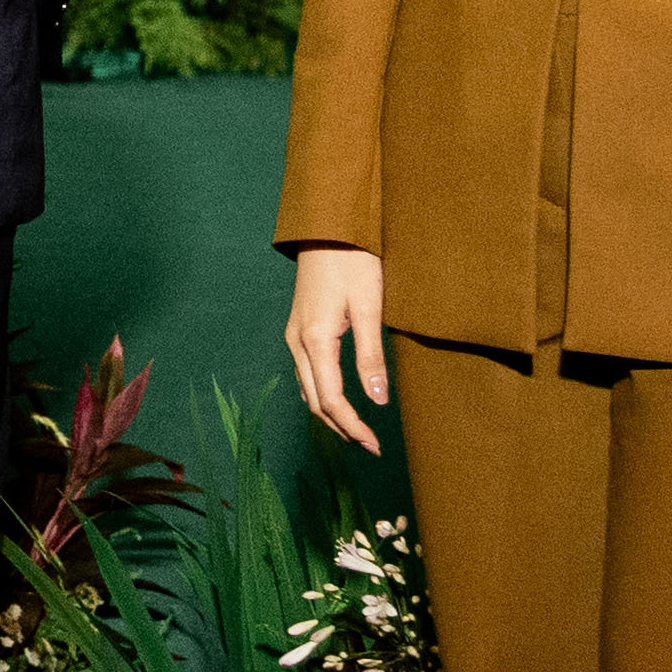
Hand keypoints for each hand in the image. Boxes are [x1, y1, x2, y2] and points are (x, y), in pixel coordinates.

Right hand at [283, 245, 392, 444]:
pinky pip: (307, 372)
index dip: (353, 427)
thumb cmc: (353, 261)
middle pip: (315, 401)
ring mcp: (294, 335)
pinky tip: (340, 397)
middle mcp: (297, 342)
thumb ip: (371, 357)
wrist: (328, 227)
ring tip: (358, 428)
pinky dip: (323, 393)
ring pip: (308, 389)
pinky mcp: (299, 327)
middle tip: (370, 444)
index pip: (331, 400)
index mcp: (315, 340)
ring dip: (331, 413)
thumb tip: (378, 401)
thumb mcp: (369, 308)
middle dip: (341, 427)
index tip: (375, 445)